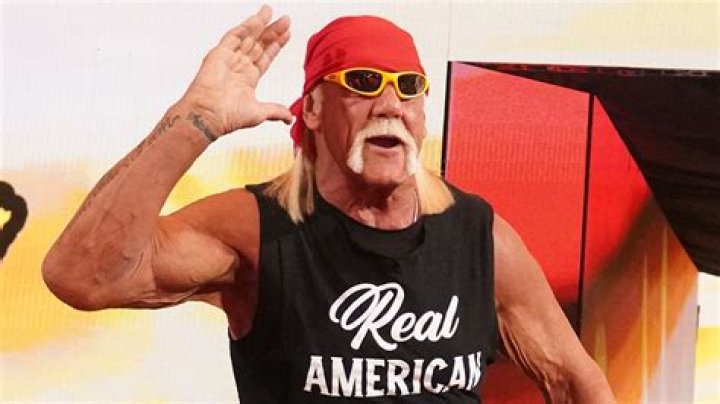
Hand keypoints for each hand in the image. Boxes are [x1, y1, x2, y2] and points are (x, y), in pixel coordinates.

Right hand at [179, 5, 291, 136]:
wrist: (209, 116)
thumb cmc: (229, 117)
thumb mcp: (259, 113)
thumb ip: (275, 111)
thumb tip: (290, 118)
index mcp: (248, 78)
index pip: (265, 57)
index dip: (276, 45)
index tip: (287, 34)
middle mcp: (239, 66)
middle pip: (259, 44)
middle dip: (273, 32)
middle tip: (286, 19)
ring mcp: (229, 59)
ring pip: (248, 37)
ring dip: (260, 24)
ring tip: (270, 11)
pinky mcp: (219, 54)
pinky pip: (233, 36)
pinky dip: (245, 27)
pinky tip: (255, 19)